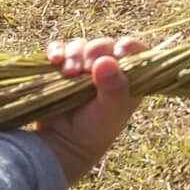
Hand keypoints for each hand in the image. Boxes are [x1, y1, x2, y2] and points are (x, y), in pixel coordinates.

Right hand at [39, 36, 146, 185]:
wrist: (62, 144)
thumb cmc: (95, 131)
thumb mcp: (110, 112)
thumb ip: (113, 88)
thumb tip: (105, 61)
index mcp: (128, 76)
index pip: (134, 51)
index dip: (127, 47)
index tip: (117, 52)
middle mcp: (107, 68)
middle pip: (103, 45)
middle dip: (94, 51)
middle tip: (85, 67)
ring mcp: (83, 67)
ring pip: (80, 46)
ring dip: (73, 53)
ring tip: (69, 72)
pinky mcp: (61, 67)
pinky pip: (59, 50)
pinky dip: (56, 51)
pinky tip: (55, 60)